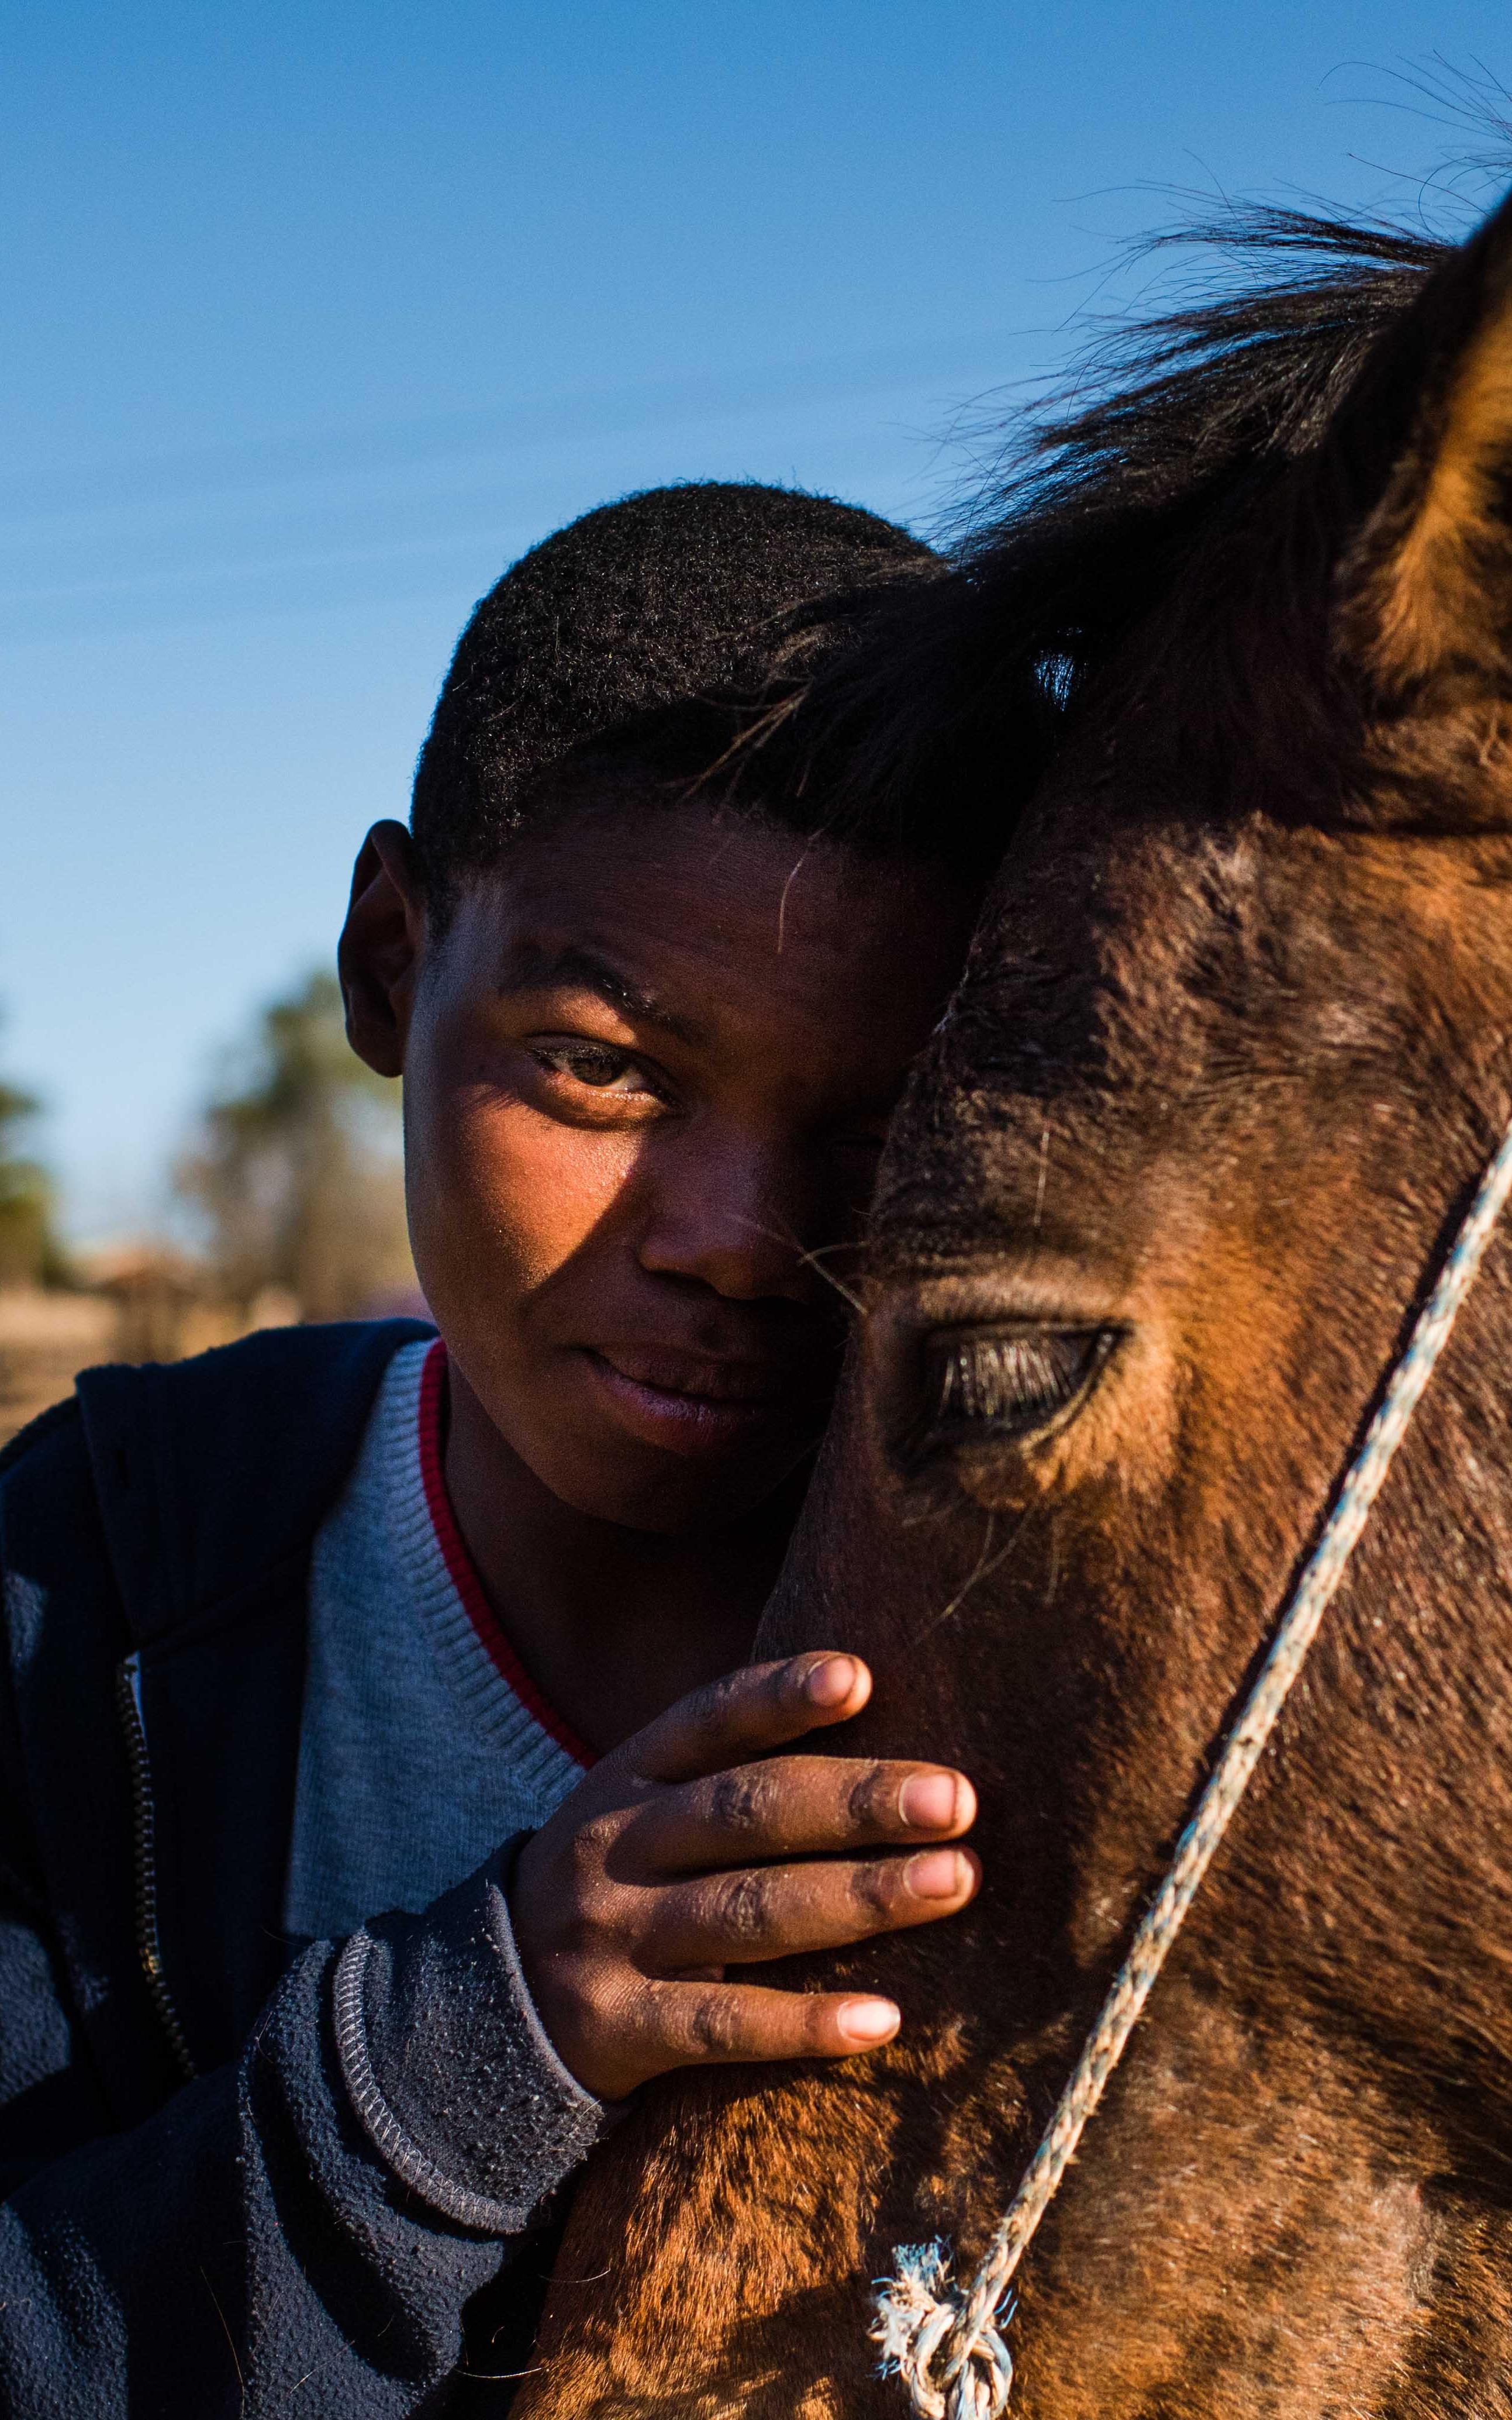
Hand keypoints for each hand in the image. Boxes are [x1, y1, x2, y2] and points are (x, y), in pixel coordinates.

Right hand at [509, 1652, 977, 2099]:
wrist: (490, 2010)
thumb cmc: (619, 1884)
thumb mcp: (640, 1807)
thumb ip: (731, 1773)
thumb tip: (880, 1726)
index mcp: (625, 1776)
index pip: (707, 1722)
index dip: (779, 1696)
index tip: (860, 1676)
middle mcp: (614, 1846)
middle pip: (746, 1812)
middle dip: (857, 1800)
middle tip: (958, 1799)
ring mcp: (611, 1939)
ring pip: (748, 1914)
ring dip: (860, 1897)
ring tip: (956, 1883)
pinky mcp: (619, 2031)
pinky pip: (722, 2025)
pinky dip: (804, 2024)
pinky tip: (883, 2017)